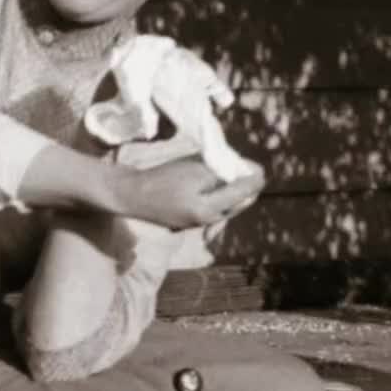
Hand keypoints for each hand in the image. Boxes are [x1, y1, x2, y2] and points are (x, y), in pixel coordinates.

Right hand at [115, 157, 265, 229]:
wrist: (130, 195)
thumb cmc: (161, 180)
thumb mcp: (193, 171)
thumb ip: (219, 171)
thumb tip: (240, 170)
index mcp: (210, 209)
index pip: (242, 192)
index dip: (253, 178)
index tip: (260, 168)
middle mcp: (207, 220)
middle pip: (238, 205)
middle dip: (247, 189)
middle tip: (250, 172)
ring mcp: (197, 222)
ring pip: (226, 208)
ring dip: (234, 193)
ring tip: (236, 177)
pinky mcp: (187, 220)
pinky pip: (212, 209)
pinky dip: (219, 198)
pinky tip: (216, 188)